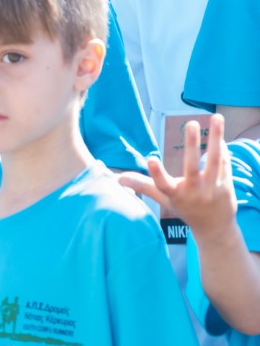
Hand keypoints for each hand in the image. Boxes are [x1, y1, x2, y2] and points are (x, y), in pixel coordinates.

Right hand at [119, 115, 235, 239]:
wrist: (214, 228)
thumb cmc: (184, 208)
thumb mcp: (163, 198)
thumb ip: (143, 185)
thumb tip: (118, 178)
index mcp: (174, 195)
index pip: (162, 185)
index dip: (156, 173)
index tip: (150, 160)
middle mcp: (193, 192)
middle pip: (192, 168)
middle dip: (191, 145)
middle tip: (191, 123)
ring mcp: (211, 188)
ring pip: (214, 160)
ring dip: (216, 137)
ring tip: (216, 117)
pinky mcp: (226, 184)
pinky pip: (224, 162)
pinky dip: (222, 147)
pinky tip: (219, 133)